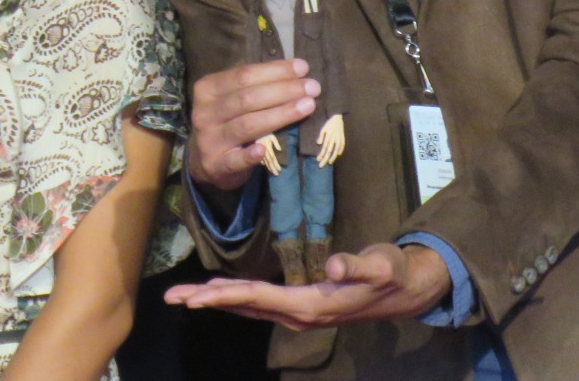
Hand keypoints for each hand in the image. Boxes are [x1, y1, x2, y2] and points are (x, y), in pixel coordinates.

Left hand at [163, 243, 451, 329]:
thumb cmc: (392, 273)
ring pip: (248, 307)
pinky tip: (218, 293)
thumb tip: (339, 267)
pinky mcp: (301, 306)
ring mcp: (299, 312)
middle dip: (207, 301)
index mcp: (311, 305)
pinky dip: (234, 298)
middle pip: (244, 306)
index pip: (258, 298)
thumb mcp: (381, 265)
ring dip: (215, 301)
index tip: (194, 298)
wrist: (407, 291)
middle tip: (172, 298)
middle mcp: (299, 314)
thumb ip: (360, 265)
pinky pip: (258, 303)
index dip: (225, 296)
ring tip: (183, 296)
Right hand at [188, 59, 317, 191]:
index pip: (243, 75)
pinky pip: (234, 160)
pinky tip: (265, 150)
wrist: (206, 161)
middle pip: (247, 98)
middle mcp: (204, 112)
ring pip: (246, 125)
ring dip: (279, 115)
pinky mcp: (215, 165)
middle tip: (313, 88)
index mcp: (208, 89)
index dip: (275, 71)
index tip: (303, 68)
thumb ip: (254, 86)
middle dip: (283, 91)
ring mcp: (209, 139)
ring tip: (308, 106)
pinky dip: (250, 155)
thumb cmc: (226, 122)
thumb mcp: (231, 98)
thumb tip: (296, 74)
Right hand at [258, 133, 282, 175]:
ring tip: (272, 172)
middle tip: (276, 174)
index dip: (276, 164)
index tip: (279, 170)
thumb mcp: (271, 135)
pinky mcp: (255, 150)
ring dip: (268, 166)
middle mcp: (263, 151)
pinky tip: (264, 165)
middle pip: (268, 161)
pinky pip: (259, 157)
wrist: (254, 130)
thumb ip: (275, 142)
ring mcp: (258, 151)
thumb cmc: (265, 132)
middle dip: (272, 168)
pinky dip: (262, 162)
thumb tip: (279, 150)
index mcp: (267, 147)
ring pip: (264, 161)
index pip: (272, 158)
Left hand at [316, 113, 345, 167]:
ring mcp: (339, 139)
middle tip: (321, 165)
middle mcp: (334, 140)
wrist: (337, 118)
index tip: (318, 160)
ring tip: (329, 163)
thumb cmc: (329, 124)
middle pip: (329, 152)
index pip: (324, 149)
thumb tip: (319, 143)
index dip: (321, 155)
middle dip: (325, 159)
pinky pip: (342, 146)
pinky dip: (340, 150)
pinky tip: (338, 155)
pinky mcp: (343, 138)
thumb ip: (321, 136)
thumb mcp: (323, 129)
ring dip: (333, 157)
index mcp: (329, 137)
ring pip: (336, 150)